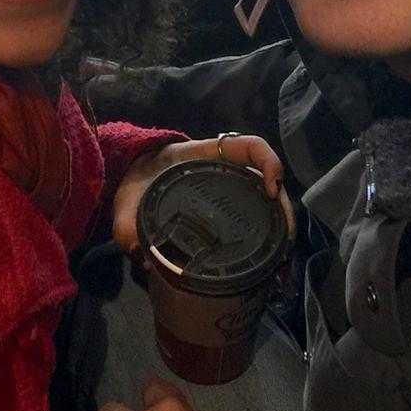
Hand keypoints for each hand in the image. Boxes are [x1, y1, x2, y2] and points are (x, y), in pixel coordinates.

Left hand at [112, 135, 293, 258]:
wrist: (129, 184)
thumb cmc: (134, 181)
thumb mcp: (128, 199)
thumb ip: (127, 224)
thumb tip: (142, 254)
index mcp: (203, 157)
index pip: (247, 147)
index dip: (267, 162)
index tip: (272, 190)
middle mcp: (222, 172)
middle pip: (265, 182)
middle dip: (281, 208)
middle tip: (284, 238)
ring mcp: (226, 193)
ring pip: (262, 204)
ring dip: (277, 227)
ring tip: (279, 257)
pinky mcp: (223, 216)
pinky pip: (250, 221)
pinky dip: (263, 238)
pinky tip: (266, 263)